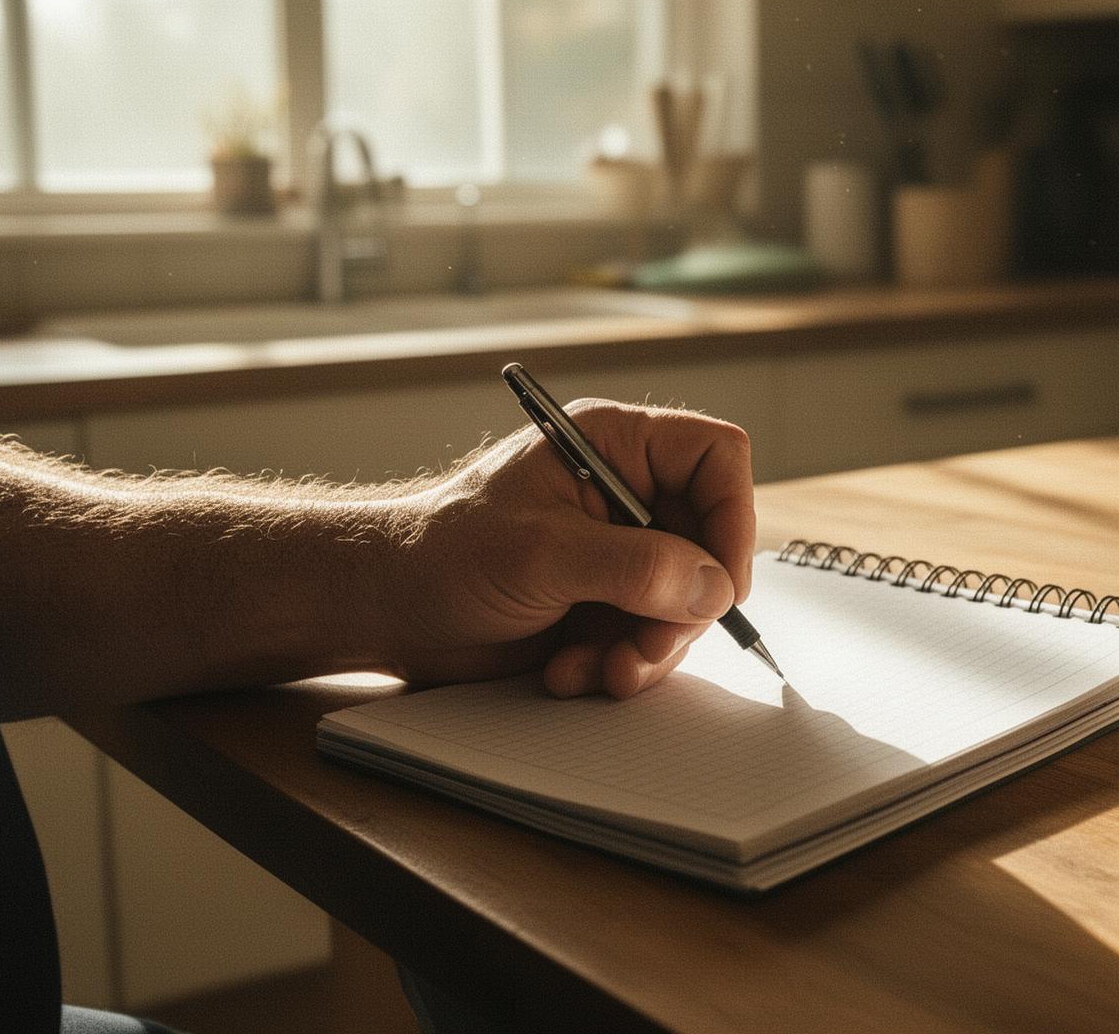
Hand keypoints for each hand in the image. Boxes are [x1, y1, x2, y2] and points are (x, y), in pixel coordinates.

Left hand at [373, 399, 754, 698]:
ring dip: (647, 649)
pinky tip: (568, 673)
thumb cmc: (440, 554)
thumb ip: (635, 567)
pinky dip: (620, 665)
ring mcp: (618, 552)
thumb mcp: (542, 555)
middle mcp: (625, 494)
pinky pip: (650, 638)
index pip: (715, 458)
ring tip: (596, 671)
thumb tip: (713, 586)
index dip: (732, 517)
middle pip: (710, 543)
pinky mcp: (604, 603)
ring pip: (685, 602)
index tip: (718, 582)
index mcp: (613, 446)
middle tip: (644, 650)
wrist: (386, 609)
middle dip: (682, 609)